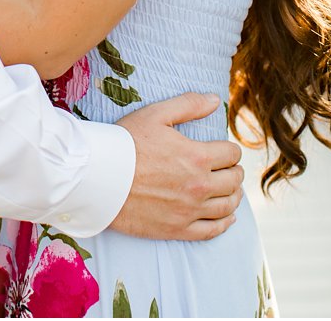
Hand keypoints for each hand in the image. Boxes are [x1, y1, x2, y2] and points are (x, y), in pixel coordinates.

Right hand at [110, 93, 244, 240]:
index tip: (222, 150)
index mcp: (197, 156)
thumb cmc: (124, 142)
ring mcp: (190, 210)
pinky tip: (227, 217)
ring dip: (233, 196)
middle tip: (225, 168)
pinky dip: (225, 223)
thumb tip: (215, 100)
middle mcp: (200, 185)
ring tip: (229, 190)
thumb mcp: (154, 115)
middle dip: (233, 171)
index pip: (232, 153)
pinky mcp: (179, 228)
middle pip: (233, 180)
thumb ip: (187, 105)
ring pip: (228, 206)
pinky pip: (213, 230)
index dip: (229, 149)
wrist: (97, 177)